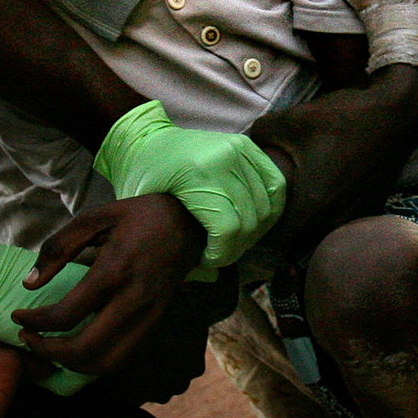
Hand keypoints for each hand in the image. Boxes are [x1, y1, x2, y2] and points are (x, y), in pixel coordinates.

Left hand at [16, 194, 205, 375]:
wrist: (188, 222)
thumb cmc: (136, 218)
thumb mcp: (93, 218)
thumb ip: (58, 248)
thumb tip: (29, 284)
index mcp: (115, 270)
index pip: (66, 314)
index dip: (34, 322)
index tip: (18, 316)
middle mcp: (134, 299)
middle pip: (85, 349)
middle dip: (48, 351)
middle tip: (27, 338)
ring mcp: (149, 316)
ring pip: (107, 363)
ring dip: (72, 365)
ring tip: (50, 349)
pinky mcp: (156, 324)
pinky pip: (124, 358)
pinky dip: (96, 362)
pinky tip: (78, 348)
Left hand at [94, 101, 285, 273]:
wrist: (145, 138)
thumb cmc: (141, 176)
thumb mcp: (146, 210)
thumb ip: (175, 245)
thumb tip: (209, 278)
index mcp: (196, 175)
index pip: (228, 228)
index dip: (223, 253)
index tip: (207, 260)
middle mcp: (223, 159)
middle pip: (250, 220)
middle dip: (238, 246)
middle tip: (220, 254)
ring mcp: (238, 149)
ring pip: (267, 206)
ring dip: (255, 231)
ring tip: (234, 238)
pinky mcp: (247, 146)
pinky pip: (276, 184)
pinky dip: (270, 207)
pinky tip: (252, 220)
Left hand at [246, 64, 417, 259]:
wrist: (396, 115)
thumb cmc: (343, 118)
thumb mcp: (291, 121)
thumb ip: (259, 136)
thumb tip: (246, 147)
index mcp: (314, 208)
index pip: (278, 242)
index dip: (262, 235)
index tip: (252, 222)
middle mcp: (337, 221)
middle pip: (300, 243)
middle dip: (284, 232)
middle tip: (269, 213)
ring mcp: (358, 218)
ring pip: (323, 235)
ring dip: (309, 226)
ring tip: (295, 205)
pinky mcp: (372, 209)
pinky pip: (343, 223)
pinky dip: (331, 216)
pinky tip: (324, 194)